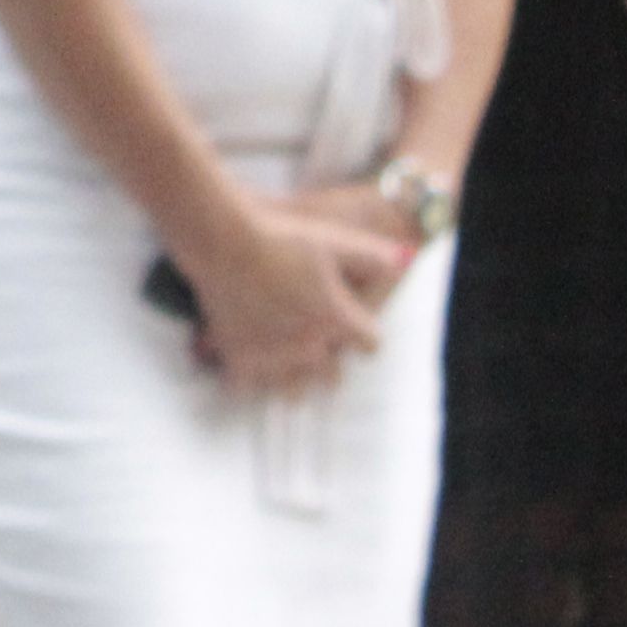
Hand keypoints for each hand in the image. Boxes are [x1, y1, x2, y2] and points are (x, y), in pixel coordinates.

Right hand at [176, 187, 403, 396]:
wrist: (223, 242)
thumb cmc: (281, 238)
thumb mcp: (334, 241)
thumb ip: (373, 257)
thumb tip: (403, 263)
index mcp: (336, 320)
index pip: (370, 346)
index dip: (364, 334)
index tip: (354, 326)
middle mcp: (309, 346)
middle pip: (331, 377)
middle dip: (329, 366)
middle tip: (318, 351)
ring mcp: (272, 355)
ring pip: (291, 389)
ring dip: (293, 380)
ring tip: (287, 373)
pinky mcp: (237, 355)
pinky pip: (246, 386)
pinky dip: (247, 380)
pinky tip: (246, 370)